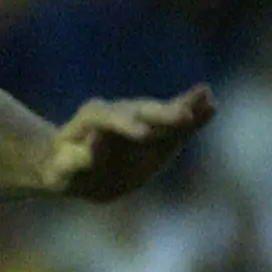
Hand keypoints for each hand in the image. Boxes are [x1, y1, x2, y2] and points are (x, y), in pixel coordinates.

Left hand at [41, 84, 216, 200]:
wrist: (73, 163)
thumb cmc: (63, 168)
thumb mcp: (60, 171)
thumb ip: (72, 164)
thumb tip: (88, 153)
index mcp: (90, 122)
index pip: (106, 119)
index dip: (124, 126)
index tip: (143, 135)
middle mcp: (116, 114)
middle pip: (140, 111)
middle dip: (162, 115)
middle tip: (184, 115)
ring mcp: (138, 118)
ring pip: (162, 113)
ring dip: (184, 109)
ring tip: (208, 101)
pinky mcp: (157, 131)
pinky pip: (176, 125)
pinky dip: (192, 117)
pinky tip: (212, 107)